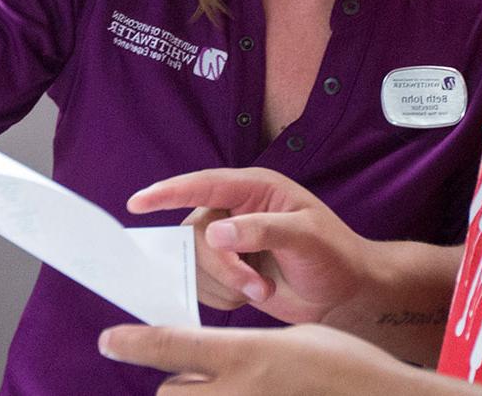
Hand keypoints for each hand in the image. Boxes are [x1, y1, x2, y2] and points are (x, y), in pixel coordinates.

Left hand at [99, 324, 434, 394]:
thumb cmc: (348, 367)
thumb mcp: (294, 339)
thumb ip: (245, 348)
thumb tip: (213, 357)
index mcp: (247, 353)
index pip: (170, 345)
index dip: (132, 343)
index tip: (108, 341)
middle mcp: (238, 392)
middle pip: (169, 392)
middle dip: (177, 384)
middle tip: (203, 378)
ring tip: (227, 392)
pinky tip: (251, 394)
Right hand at [130, 168, 372, 324]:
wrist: (345, 293)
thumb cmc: (334, 256)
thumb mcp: (306, 237)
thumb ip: (261, 230)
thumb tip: (215, 233)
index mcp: (255, 188)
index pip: (204, 184)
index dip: (168, 192)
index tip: (137, 203)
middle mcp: (235, 210)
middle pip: (195, 234)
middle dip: (222, 267)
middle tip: (257, 286)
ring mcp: (229, 241)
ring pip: (195, 263)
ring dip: (225, 285)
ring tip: (262, 291)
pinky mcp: (226, 270)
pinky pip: (201, 283)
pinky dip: (223, 297)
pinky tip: (252, 295)